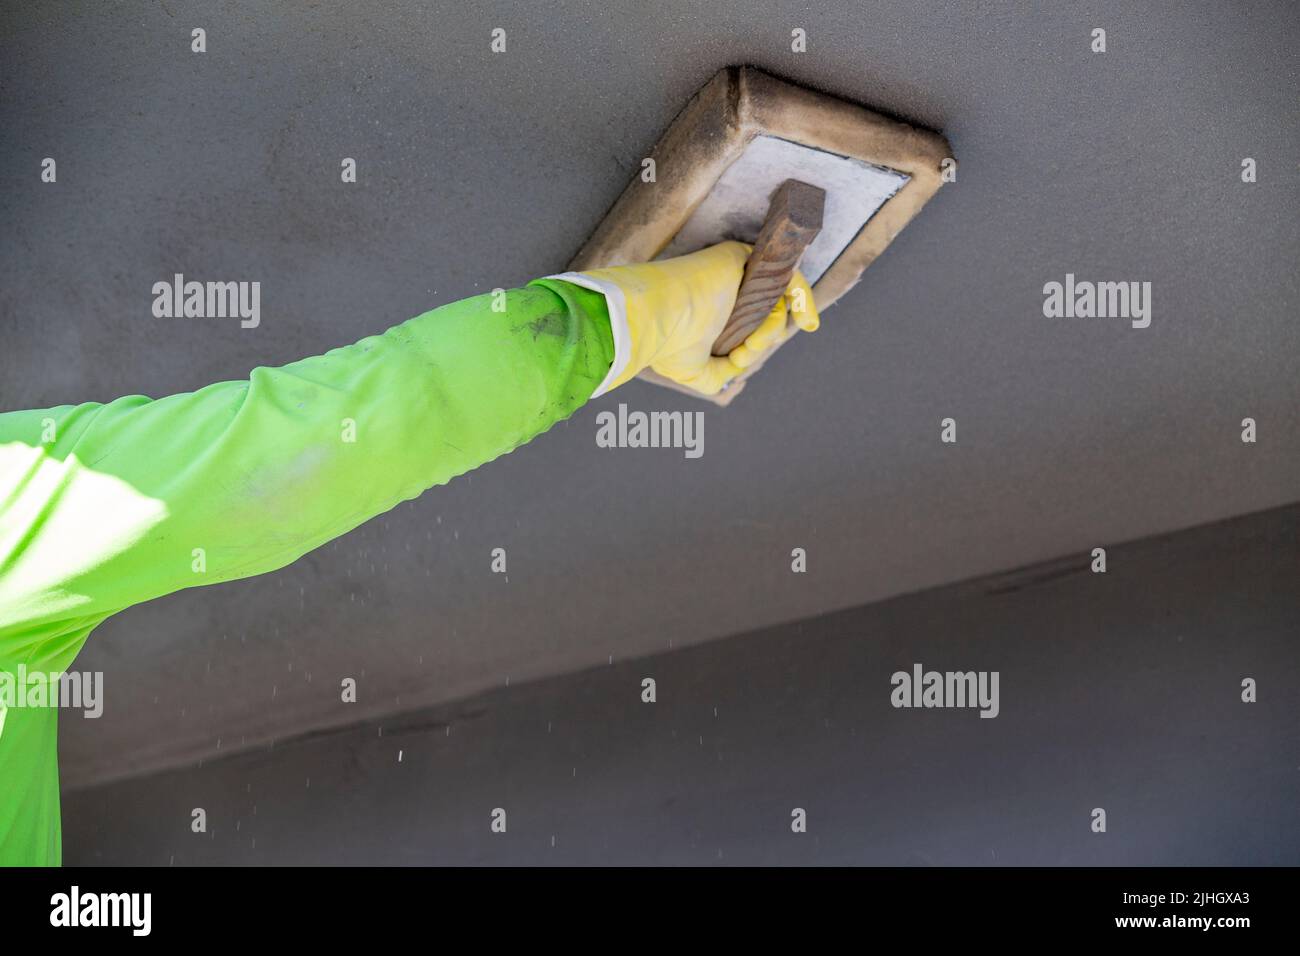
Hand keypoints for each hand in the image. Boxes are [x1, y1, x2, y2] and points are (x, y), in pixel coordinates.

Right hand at [574, 241, 819, 394]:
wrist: (658, 318)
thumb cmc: (669, 344)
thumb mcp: (698, 373)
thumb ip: (722, 372)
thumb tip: (740, 367)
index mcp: (716, 317)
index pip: (753, 326)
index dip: (760, 341)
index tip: (744, 354)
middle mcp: (727, 295)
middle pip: (768, 314)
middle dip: (765, 338)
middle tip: (745, 348)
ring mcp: (736, 276)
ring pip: (777, 298)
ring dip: (774, 326)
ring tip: (753, 340)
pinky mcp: (744, 259)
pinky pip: (786, 274)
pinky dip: (801, 297)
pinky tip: (805, 320)